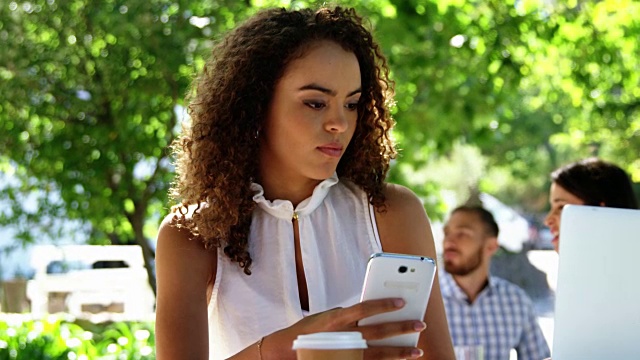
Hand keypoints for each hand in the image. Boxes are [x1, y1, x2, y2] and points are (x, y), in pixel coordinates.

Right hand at [264, 298, 425, 359]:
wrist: (286, 353)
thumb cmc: (310, 331)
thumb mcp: (327, 317)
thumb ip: (349, 315)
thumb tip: (374, 312)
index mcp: (336, 319)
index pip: (364, 308)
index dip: (384, 304)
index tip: (402, 301)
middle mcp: (343, 337)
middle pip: (379, 331)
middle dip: (402, 327)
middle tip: (420, 324)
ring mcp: (346, 355)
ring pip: (380, 354)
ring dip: (401, 352)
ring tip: (418, 351)